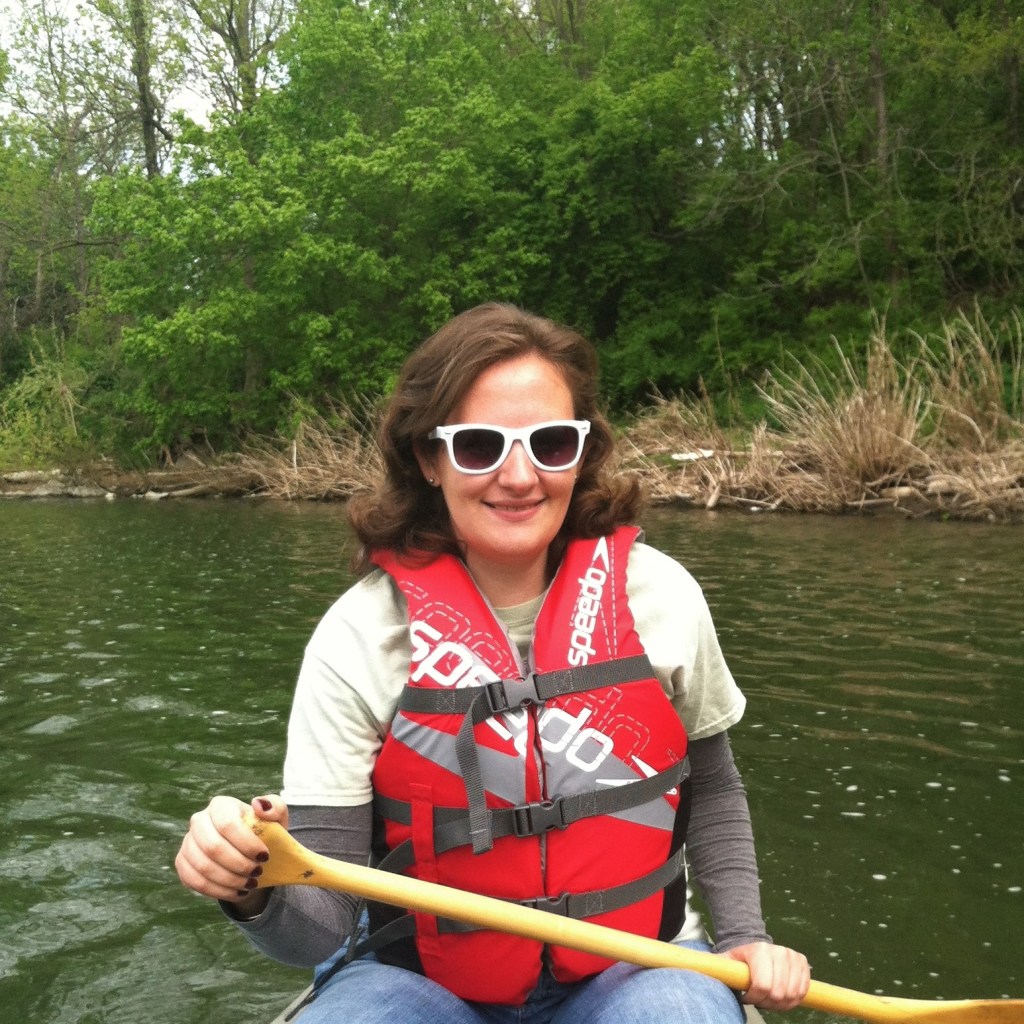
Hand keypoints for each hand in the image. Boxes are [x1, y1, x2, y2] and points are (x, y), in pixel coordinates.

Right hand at [175, 794, 287, 914]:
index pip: (227, 824)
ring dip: (230, 880)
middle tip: (257, 872)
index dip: (246, 843)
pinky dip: (218, 890)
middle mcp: (199, 820)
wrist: (250, 854)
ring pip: (203, 867)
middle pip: (213, 847)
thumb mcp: (277, 818)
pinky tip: (237, 892)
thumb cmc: (264, 832)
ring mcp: (188, 842)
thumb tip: (258, 805)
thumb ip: (275, 807)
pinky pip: (195, 881)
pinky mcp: (183, 863)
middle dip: (239, 864)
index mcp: (220, 805)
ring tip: (250, 884)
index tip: (264, 856)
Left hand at [720, 941, 810, 1010]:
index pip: (763, 985)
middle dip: (766, 1003)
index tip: (745, 996)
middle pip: (778, 994)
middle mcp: (779, 951)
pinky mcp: (802, 963)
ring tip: (767, 997)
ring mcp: (793, 956)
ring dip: (779, 1004)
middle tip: (757, 999)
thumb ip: (715, 968)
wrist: (754, 946)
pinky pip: (803, 991)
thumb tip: (701, 972)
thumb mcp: (724, 962)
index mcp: (759, 950)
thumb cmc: (738, 959)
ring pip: (792, 995)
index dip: (754, 998)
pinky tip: (780, 996)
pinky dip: (792, 1000)